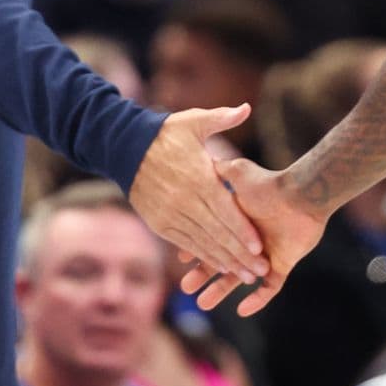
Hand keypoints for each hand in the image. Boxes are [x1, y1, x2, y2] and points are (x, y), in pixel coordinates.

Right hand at [130, 106, 267, 285]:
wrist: (125, 148)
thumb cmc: (166, 133)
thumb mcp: (194, 120)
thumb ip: (222, 118)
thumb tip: (246, 108)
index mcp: (197, 178)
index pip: (224, 210)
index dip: (242, 230)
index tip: (258, 247)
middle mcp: (184, 201)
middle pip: (216, 233)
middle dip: (239, 255)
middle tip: (260, 271)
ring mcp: (170, 215)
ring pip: (201, 244)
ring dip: (224, 262)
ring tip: (246, 277)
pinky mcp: (159, 224)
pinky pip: (184, 244)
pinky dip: (202, 256)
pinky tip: (219, 267)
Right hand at [179, 158, 328, 316]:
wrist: (302, 195)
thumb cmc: (270, 184)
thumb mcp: (239, 174)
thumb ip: (220, 170)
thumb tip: (202, 160)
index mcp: (237, 223)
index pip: (212, 240)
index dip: (196, 250)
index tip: (179, 260)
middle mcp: (249, 241)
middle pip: (222, 263)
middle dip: (203, 275)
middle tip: (185, 288)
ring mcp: (266, 255)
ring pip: (240, 278)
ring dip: (222, 292)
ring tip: (202, 305)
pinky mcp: (282, 265)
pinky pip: (270, 289)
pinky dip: (258, 300)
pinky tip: (242, 310)